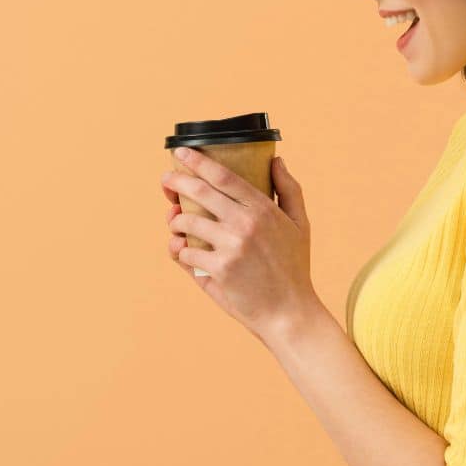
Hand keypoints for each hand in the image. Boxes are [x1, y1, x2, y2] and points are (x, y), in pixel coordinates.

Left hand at [160, 147, 321, 348]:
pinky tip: (182, 251)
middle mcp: (246, 223)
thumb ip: (290, 190)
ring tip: (176, 223)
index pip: (224, 176)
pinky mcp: (219, 269)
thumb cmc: (294, 268)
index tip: (180, 152)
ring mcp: (231, 246)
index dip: (198, 161)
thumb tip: (276, 160)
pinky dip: (179, 251)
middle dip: (176, 182)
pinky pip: (186, 253)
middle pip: (200, 192)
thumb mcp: (300, 225)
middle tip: (165, 180)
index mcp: (264, 209)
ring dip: (175, 222)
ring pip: (187, 223)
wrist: (289, 312)